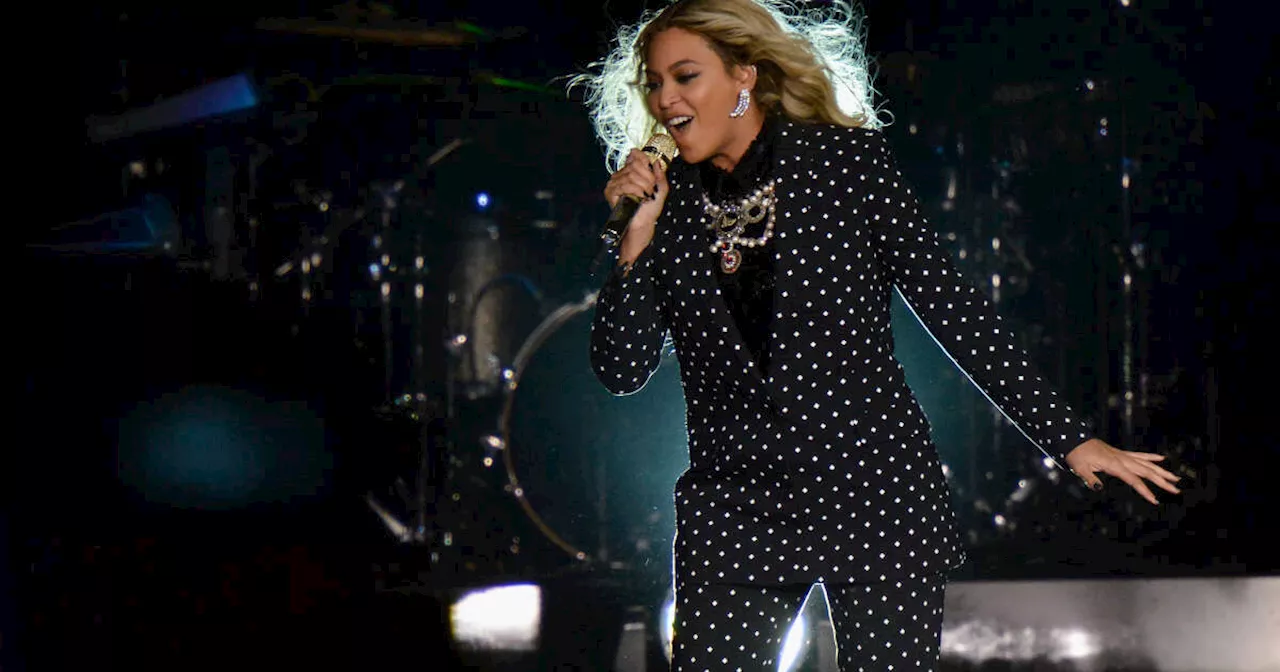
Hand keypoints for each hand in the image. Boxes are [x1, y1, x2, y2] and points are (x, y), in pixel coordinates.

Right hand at [603, 149, 669, 262]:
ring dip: (643, 186)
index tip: (651, 172)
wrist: (644, 223)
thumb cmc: (650, 209)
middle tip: (650, 190)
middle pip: (635, 165)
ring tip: (646, 196)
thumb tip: (657, 162)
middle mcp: (620, 175)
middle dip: (648, 178)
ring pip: (631, 175)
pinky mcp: (610, 192)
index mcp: (631, 172)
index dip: (645, 161)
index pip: (635, 156)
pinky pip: (625, 184)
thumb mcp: (660, 189)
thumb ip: (660, 174)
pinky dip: (636, 191)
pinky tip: (639, 197)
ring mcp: (614, 183)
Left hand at [1064, 438, 1181, 504]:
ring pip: (1147, 463)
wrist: (1074, 439)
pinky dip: (1151, 457)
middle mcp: (1122, 459)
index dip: (1145, 491)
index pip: (1134, 480)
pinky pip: (1139, 455)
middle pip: (1147, 471)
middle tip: (1176, 490)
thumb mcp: (1079, 468)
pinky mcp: (1120, 453)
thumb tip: (1098, 488)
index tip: (1155, 500)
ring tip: (1175, 478)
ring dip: (1162, 471)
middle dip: (1162, 481)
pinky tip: (1161, 458)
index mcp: (1114, 465)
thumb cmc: (1076, 454)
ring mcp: (1123, 455)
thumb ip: (1090, 479)